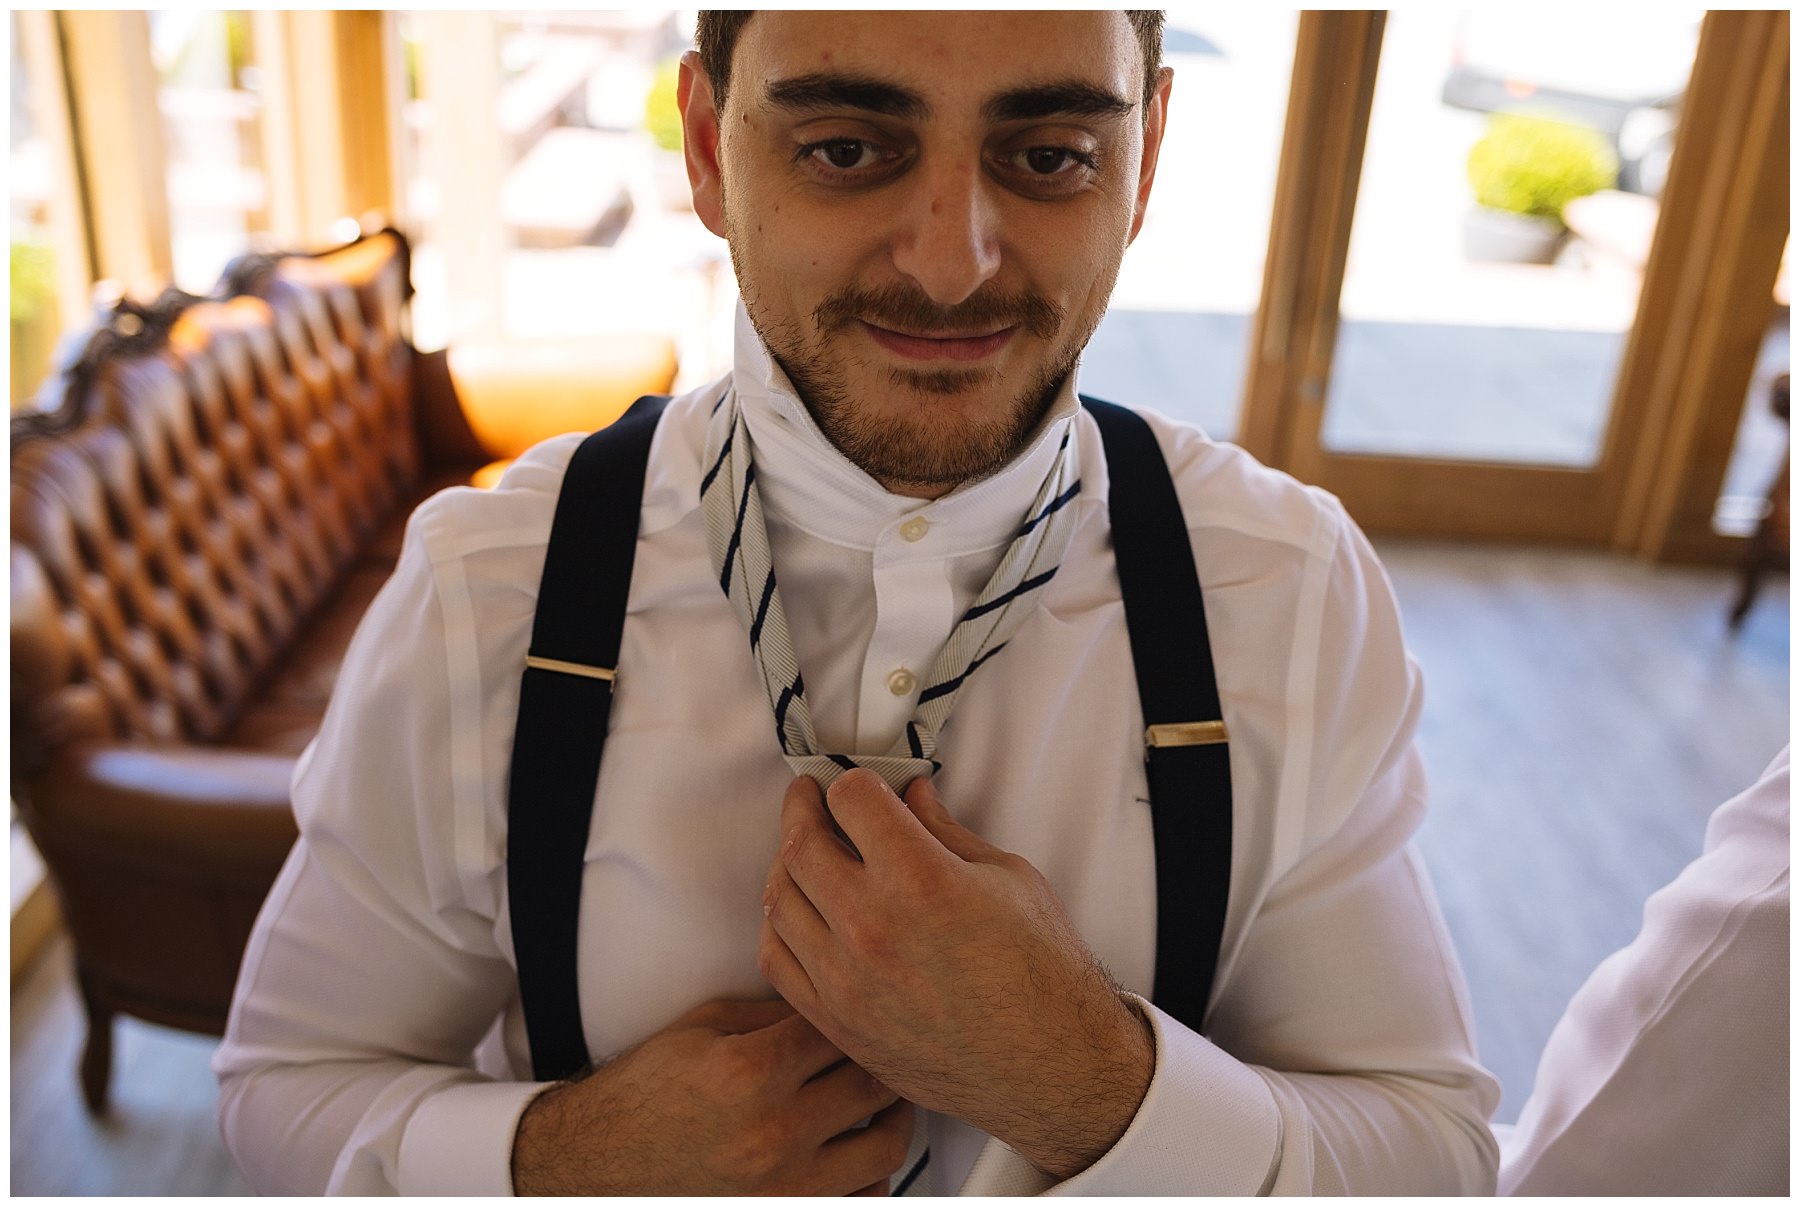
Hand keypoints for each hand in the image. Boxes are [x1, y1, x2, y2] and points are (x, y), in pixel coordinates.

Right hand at [510, 996, 912, 1194]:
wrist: (596, 1162)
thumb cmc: (645, 1093)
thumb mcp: (703, 1027)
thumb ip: (774, 1014)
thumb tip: (830, 1002)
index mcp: (751, 1070)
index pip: (841, 1027)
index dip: (858, 1010)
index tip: (863, 1004)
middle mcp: (773, 1131)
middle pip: (873, 1084)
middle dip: (884, 1059)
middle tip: (884, 1046)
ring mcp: (782, 1185)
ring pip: (884, 1147)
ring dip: (892, 1117)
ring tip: (883, 1099)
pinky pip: (862, 1200)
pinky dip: (871, 1175)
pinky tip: (855, 1149)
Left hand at [759, 771, 1153, 1180]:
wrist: (1049, 1065)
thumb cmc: (1041, 972)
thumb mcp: (1008, 878)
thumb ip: (946, 832)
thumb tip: (912, 797)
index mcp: (921, 879)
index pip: (851, 799)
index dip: (855, 783)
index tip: (859, 786)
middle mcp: (873, 926)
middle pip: (801, 843)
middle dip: (803, 807)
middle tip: (810, 797)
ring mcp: (847, 978)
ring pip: (780, 898)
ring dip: (787, 863)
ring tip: (805, 851)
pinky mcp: (838, 1020)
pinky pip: (777, 959)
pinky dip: (781, 923)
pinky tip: (801, 910)